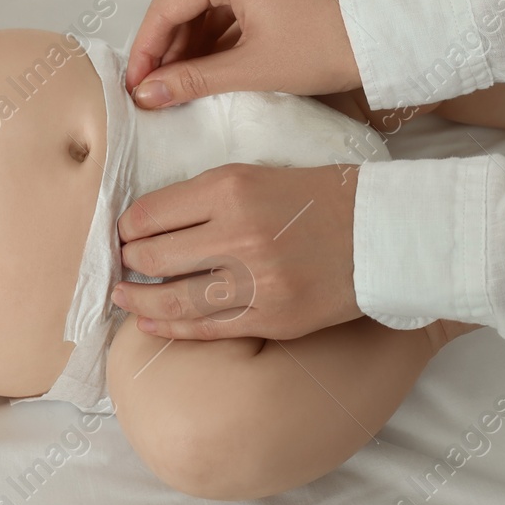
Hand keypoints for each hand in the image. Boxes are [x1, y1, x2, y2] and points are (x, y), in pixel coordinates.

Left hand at [113, 162, 360, 340]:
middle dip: (128, 262)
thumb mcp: (256, 175)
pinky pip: (207, 329)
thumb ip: (205, 198)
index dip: (126, 227)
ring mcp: (255, 282)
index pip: (149, 214)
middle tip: (121, 264)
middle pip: (153, 256)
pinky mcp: (272, 318)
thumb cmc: (319, 197)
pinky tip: (150, 322)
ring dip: (138, 299)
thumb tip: (149, 223)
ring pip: (173, 298)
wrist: (383, 232)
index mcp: (230, 189)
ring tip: (122, 296)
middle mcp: (238, 235)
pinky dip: (171, 326)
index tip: (122, 233)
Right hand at [124, 0, 360, 107]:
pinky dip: (216, 31)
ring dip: (191, 38)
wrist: (389, 34)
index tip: (136, 81)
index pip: (167, 4)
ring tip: (182, 80)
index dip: (146, 46)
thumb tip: (148, 93)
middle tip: (155, 83)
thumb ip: (193, 80)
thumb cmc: (329, 46)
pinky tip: (211, 64)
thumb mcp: (252, 69)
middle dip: (166, 42)